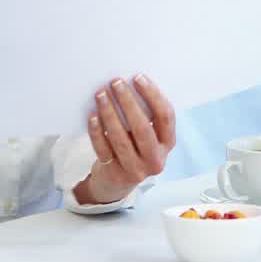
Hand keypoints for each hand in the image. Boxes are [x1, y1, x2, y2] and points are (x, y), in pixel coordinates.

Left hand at [77, 74, 175, 204]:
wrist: (116, 183)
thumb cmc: (134, 149)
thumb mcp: (147, 136)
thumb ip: (145, 116)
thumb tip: (130, 85)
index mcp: (167, 144)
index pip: (165, 117)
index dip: (153, 96)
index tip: (138, 78)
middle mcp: (155, 159)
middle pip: (143, 127)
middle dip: (128, 102)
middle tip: (116, 83)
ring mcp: (135, 169)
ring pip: (121, 139)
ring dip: (110, 113)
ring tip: (101, 94)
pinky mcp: (115, 173)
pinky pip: (104, 149)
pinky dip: (97, 132)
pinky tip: (92, 116)